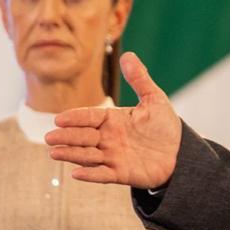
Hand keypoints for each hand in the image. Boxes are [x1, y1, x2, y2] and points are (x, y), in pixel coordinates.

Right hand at [45, 52, 180, 187]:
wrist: (180, 152)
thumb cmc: (165, 126)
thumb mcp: (154, 99)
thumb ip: (139, 79)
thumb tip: (127, 54)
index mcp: (113, 119)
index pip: (89, 117)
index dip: (75, 118)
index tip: (59, 118)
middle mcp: (108, 138)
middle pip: (83, 136)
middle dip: (66, 136)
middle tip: (49, 137)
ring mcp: (113, 156)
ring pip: (88, 155)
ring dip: (71, 154)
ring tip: (54, 153)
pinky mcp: (121, 173)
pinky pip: (102, 174)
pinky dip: (90, 175)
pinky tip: (76, 174)